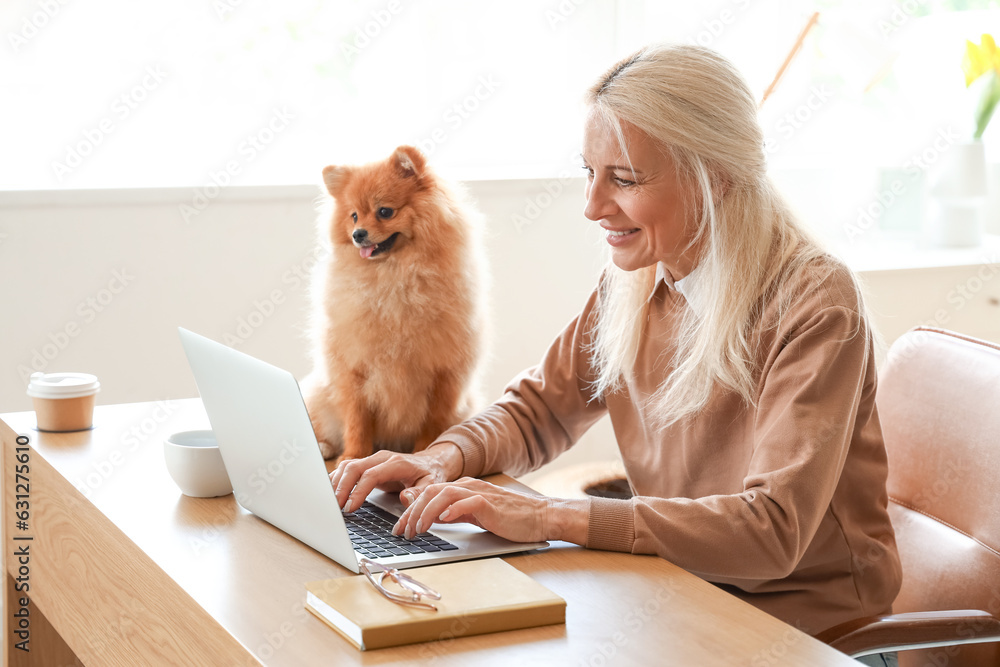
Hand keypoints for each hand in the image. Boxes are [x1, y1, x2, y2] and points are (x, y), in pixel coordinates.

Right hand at [330, 443, 463, 512]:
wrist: (432, 462)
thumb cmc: (430, 474)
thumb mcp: (431, 485)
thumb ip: (419, 493)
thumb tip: (405, 499)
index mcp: (396, 463)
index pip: (371, 475)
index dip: (358, 491)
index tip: (350, 508)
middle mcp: (381, 458)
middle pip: (354, 467)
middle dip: (341, 487)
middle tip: (334, 507)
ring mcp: (373, 460)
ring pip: (348, 466)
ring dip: (337, 483)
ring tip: (330, 502)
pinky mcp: (368, 464)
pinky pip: (348, 468)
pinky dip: (338, 479)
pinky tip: (331, 491)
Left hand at [392, 477, 589, 544]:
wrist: (540, 517)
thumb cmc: (509, 519)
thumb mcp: (474, 515)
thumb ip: (452, 512)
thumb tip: (429, 515)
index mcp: (464, 487)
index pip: (429, 493)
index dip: (411, 510)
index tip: (400, 527)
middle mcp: (469, 486)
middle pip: (431, 492)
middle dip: (412, 512)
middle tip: (402, 531)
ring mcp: (480, 492)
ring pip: (444, 494)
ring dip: (426, 512)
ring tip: (416, 529)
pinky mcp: (490, 503)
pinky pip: (467, 502)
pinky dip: (452, 510)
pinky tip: (442, 521)